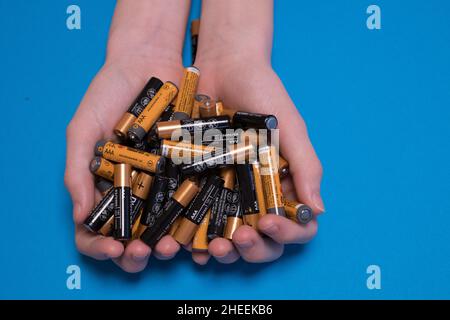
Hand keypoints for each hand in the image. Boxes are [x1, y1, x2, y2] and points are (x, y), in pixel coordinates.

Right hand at [64, 0, 189, 271]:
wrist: (147, 59)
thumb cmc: (108, 93)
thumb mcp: (83, 129)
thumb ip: (77, 170)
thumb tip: (80, 215)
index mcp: (106, 183)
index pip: (97, 225)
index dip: (100, 243)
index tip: (112, 246)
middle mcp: (137, 186)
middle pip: (135, 231)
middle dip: (138, 250)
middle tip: (146, 252)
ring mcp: (165, 177)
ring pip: (167, 219)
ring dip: (169, 240)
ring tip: (173, 246)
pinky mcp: (191, 163)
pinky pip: (195, 192)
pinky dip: (197, 211)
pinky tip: (200, 225)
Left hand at [189, 0, 323, 263]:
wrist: (222, 66)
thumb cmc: (263, 93)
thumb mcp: (289, 127)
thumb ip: (306, 166)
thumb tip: (318, 211)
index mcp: (285, 184)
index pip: (298, 224)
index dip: (289, 233)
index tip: (270, 222)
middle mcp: (258, 195)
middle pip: (265, 239)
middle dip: (255, 248)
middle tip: (240, 238)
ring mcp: (228, 192)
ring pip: (231, 237)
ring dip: (225, 252)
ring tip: (211, 249)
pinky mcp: (200, 185)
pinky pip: (200, 220)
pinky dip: (195, 239)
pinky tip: (188, 246)